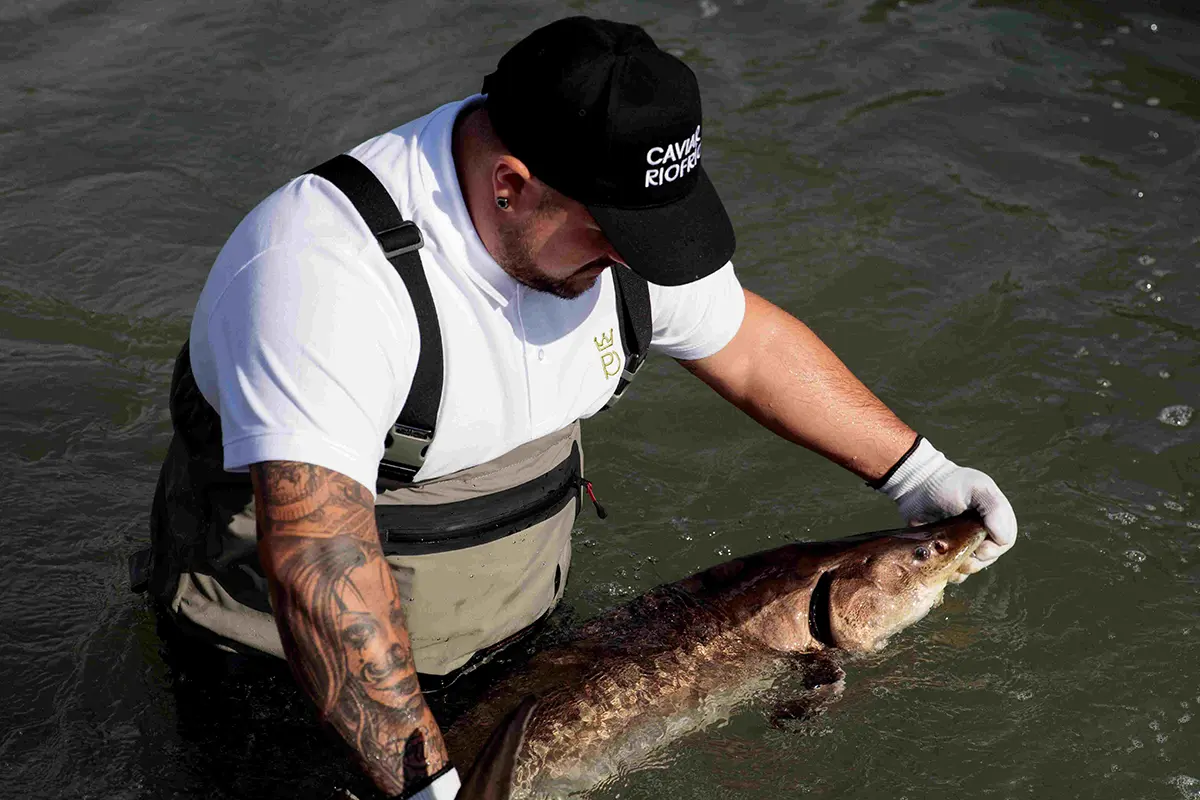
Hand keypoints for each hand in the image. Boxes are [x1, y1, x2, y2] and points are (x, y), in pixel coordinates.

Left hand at [877, 438, 1016, 581]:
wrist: (916, 485)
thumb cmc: (947, 483)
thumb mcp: (977, 488)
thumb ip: (996, 509)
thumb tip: (1001, 539)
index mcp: (994, 518)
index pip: (1004, 542)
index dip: (992, 549)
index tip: (977, 547)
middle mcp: (981, 532)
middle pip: (988, 558)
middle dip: (975, 561)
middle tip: (959, 555)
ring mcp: (962, 542)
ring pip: (970, 567)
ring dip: (960, 568)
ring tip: (946, 555)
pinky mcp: (944, 550)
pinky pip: (951, 570)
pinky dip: (947, 571)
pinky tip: (938, 562)